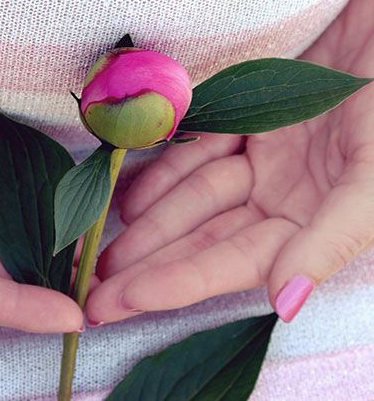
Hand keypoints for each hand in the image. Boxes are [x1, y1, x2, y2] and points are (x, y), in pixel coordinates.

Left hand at [86, 0, 373, 324]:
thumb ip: (331, 239)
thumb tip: (286, 302)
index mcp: (316, 225)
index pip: (233, 264)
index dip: (176, 283)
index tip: (123, 299)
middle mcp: (285, 200)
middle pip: (203, 240)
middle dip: (148, 266)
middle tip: (94, 292)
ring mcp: (265, 162)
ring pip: (193, 200)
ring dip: (149, 224)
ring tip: (103, 251)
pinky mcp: (249, 123)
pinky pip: (198, 153)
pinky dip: (165, 173)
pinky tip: (132, 198)